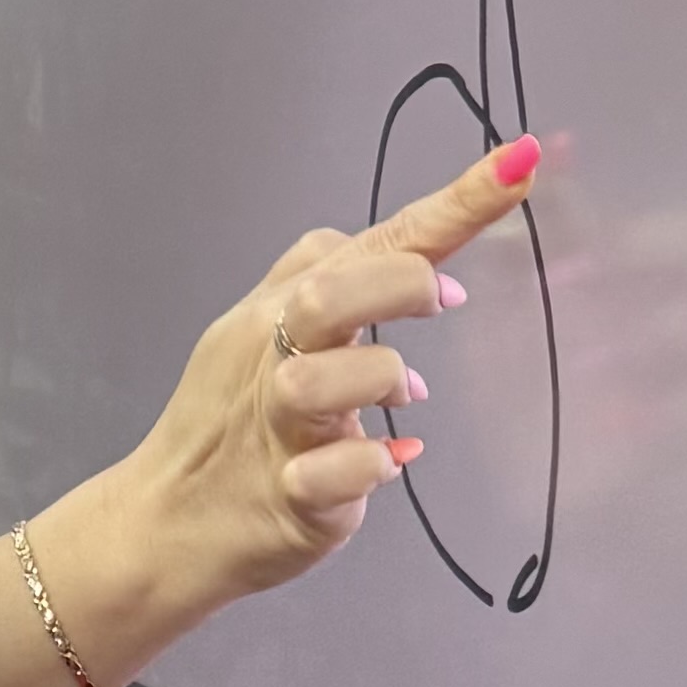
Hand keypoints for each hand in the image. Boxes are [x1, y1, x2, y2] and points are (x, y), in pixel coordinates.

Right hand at [37, 134, 547, 676]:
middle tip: (443, 301)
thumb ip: (324, 279)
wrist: (166, 524)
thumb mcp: (261, 332)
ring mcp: (277, 427)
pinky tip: (384, 465)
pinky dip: (368, 466)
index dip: (454, 204)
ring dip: (380, 379)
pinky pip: (328, 474)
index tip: (520, 163)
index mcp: (279, 309)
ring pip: (318, 382)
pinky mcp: (287, 496)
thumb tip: (408, 250)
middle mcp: (274, 356)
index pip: (375, 240)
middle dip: (401, 285)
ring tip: (403, 399)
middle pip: (328, 293)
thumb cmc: (228, 428)